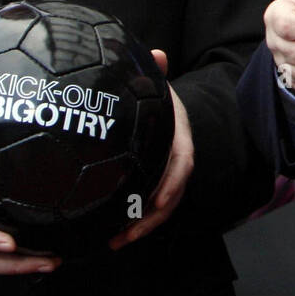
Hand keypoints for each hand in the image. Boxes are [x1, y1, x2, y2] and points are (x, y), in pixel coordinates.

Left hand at [109, 49, 193, 248]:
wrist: (157, 106)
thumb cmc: (152, 95)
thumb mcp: (153, 84)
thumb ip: (154, 71)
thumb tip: (158, 54)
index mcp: (178, 134)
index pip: (183, 160)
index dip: (172, 182)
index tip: (156, 201)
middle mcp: (174, 158)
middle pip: (171, 194)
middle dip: (151, 218)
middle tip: (125, 234)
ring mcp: (164, 174)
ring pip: (160, 206)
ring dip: (140, 226)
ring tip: (115, 240)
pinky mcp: (150, 184)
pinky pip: (147, 206)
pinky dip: (133, 222)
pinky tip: (111, 233)